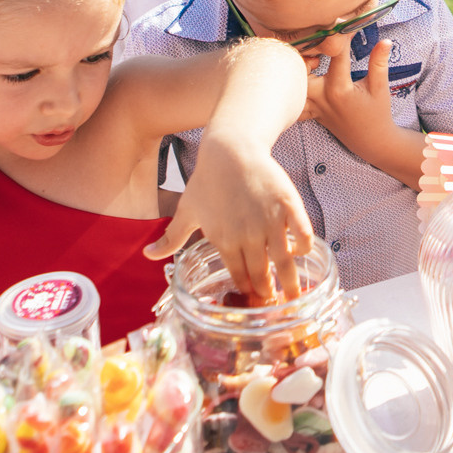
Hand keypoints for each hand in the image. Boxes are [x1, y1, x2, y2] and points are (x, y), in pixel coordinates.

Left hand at [148, 136, 312, 301]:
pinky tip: (302, 251)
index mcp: (223, 241)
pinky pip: (303, 235)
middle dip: (269, 293)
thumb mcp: (186, 210)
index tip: (254, 301)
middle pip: (262, 274)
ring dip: (291, 280)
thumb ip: (171, 238)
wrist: (230, 149)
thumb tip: (148, 255)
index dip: (248, 291)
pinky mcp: (288, 205)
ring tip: (296, 294)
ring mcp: (269, 221)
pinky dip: (304, 247)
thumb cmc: (207, 179)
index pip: (239, 277)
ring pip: (284, 261)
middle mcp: (247, 236)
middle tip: (277, 304)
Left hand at [300, 37, 395, 143]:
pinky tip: (302, 78)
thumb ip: (379, 63)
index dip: (341, 36)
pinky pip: (294, 100)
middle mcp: (322, 97)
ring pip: (294, 84)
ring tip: (312, 60)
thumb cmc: (377, 112)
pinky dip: (294, 89)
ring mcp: (313, 105)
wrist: (371, 140)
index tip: (346, 25)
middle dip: (307, 52)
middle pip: (301, 69)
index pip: (336, 54)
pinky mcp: (310, 111)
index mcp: (339, 89)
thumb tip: (385, 41)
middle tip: (319, 44)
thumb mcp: (380, 87)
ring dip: (299, 69)